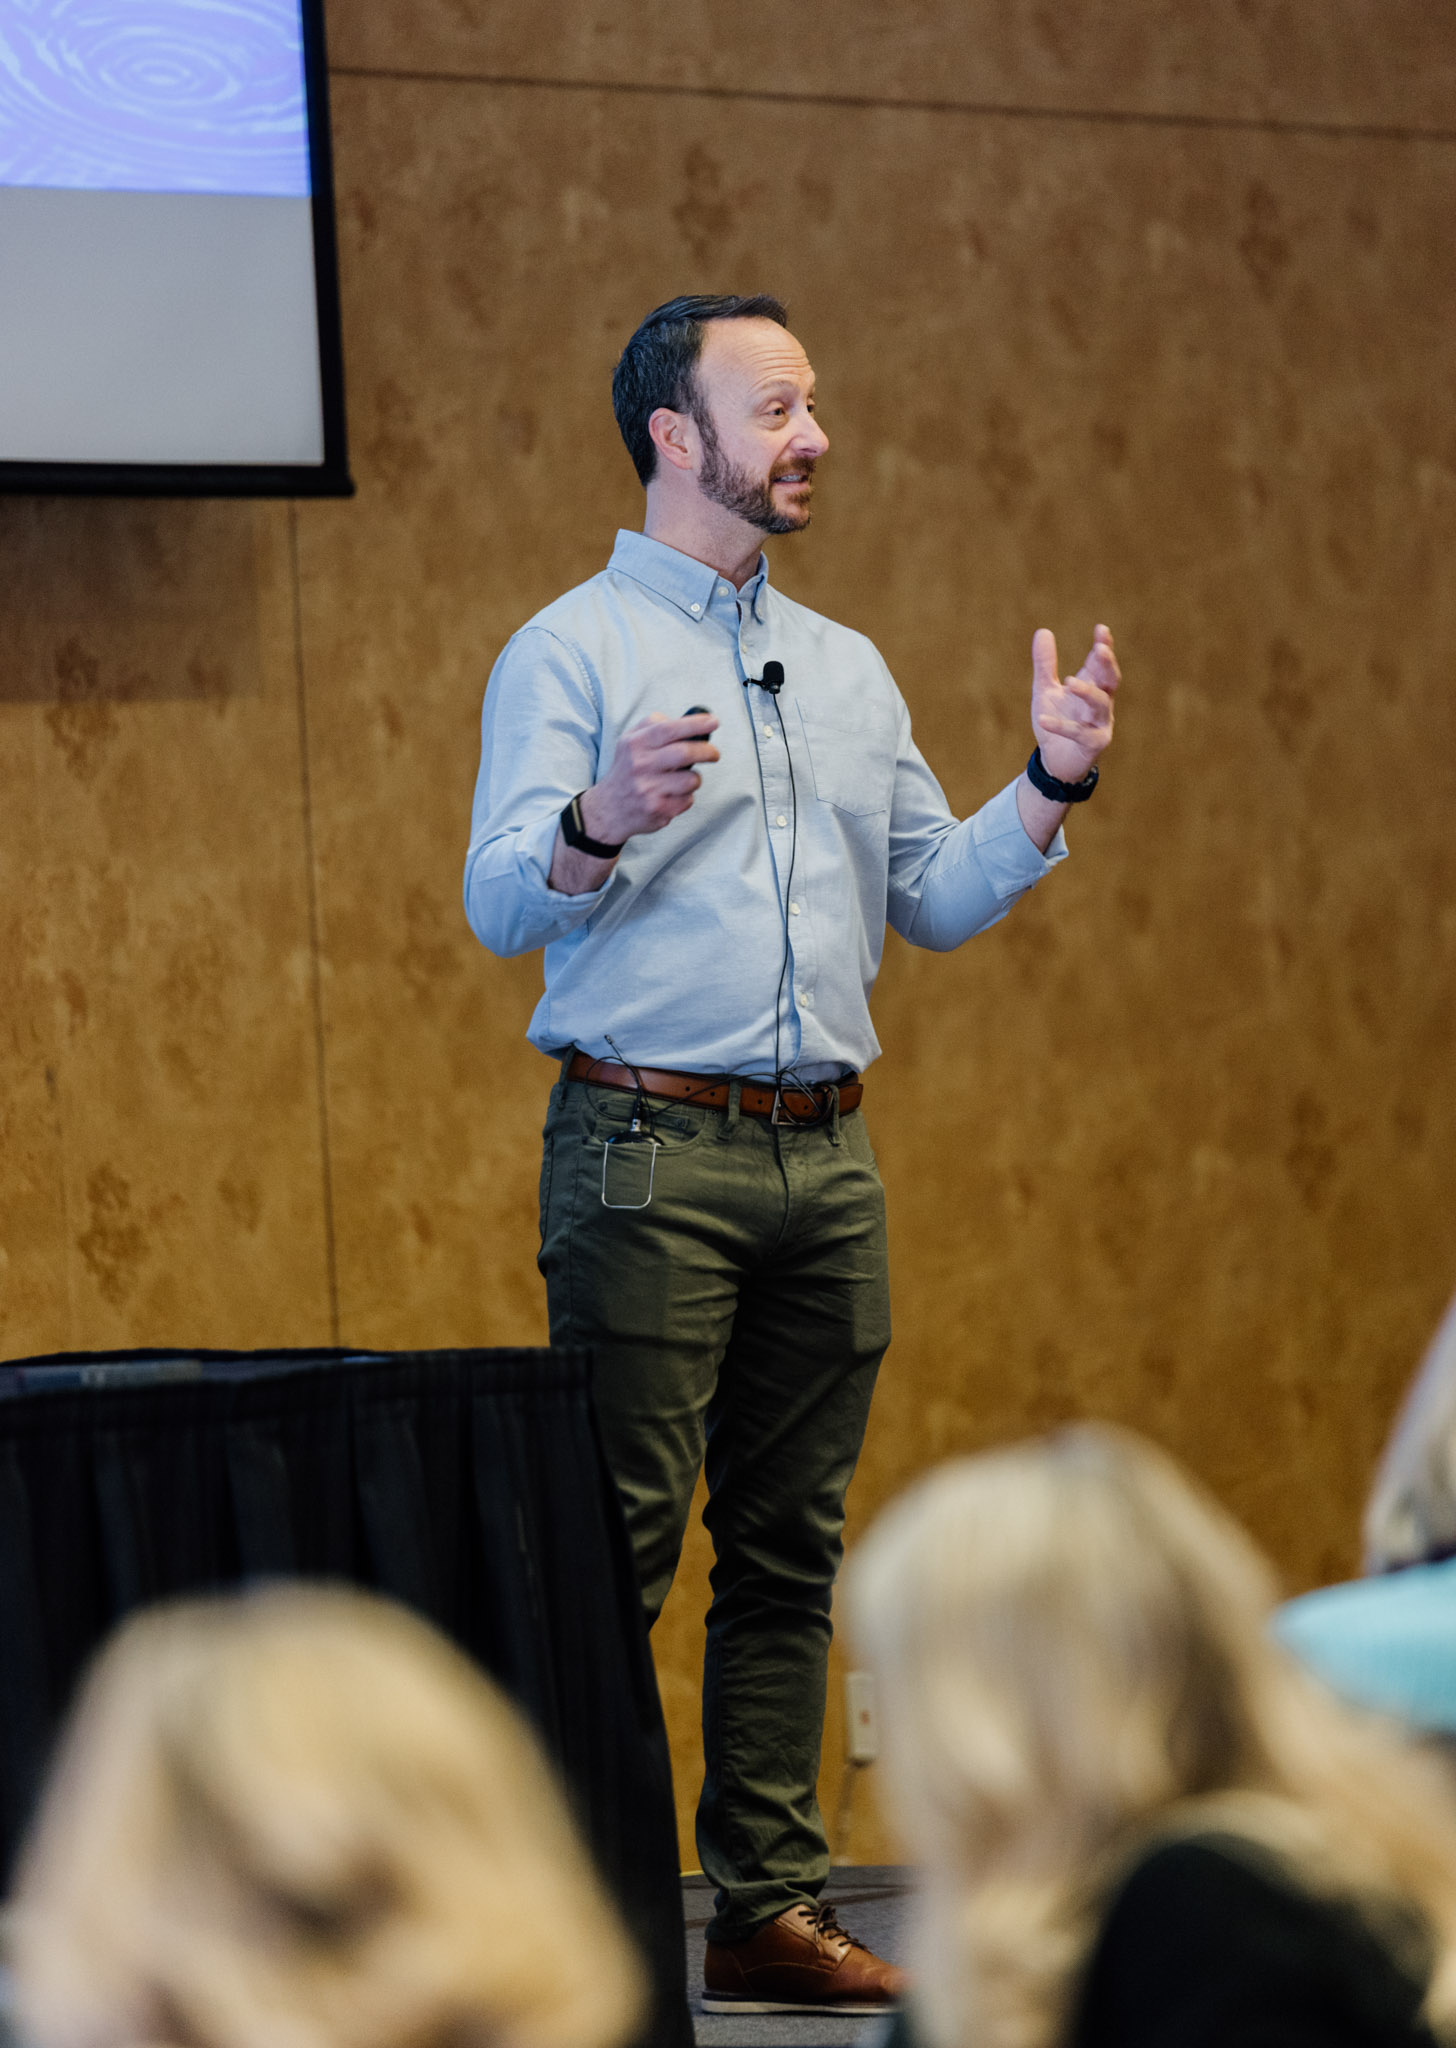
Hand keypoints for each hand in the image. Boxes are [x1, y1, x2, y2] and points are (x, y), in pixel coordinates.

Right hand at [578, 712, 719, 847]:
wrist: (608, 809)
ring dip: (694, 779)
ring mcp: (649, 789)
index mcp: (635, 744)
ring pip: (691, 780)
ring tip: (684, 780)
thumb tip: (686, 720)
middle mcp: (640, 765)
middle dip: (707, 752)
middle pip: (684, 753)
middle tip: (714, 754)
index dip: (695, 724)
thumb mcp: (629, 741)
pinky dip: (685, 797)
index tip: (713, 722)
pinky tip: (672, 796)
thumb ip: (652, 725)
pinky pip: (687, 800)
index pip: (669, 729)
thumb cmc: (626, 771)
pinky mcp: (658, 810)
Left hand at [1030, 624, 1118, 784]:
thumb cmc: (1056, 720)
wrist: (1055, 761)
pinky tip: (1043, 720)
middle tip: (1100, 649)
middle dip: (1107, 665)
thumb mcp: (1046, 690)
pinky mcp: (1093, 744)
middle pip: (1110, 681)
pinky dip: (1060, 726)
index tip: (1101, 629)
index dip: (1104, 646)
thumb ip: (1046, 664)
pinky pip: (1078, 733)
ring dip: (1087, 692)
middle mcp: (1101, 703)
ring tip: (1069, 681)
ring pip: (1100, 705)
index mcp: (1092, 686)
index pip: (1101, 664)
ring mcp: (1100, 724)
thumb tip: (1043, 631)